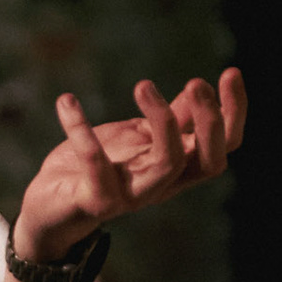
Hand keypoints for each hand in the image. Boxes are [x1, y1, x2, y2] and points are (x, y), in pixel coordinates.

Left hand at [15, 67, 246, 260]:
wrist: (48, 209)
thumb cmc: (93, 170)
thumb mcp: (134, 138)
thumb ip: (167, 120)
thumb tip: (197, 88)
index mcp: (177, 168)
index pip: (224, 146)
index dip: (233, 112)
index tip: (230, 72)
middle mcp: (161, 185)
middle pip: (209, 162)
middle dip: (210, 121)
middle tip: (197, 82)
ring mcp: (131, 196)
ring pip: (168, 165)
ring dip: (162, 121)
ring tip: (143, 84)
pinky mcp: (95, 200)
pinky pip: (95, 162)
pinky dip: (80, 129)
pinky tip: (66, 100)